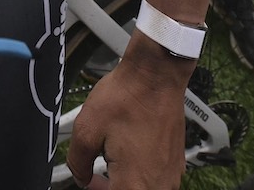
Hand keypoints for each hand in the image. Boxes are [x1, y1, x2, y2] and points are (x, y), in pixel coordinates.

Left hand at [66, 37, 191, 188]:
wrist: (155, 74)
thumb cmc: (127, 96)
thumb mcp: (86, 129)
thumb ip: (77, 163)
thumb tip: (80, 177)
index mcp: (135, 183)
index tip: (89, 183)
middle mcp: (159, 184)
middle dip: (109, 189)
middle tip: (94, 177)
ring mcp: (171, 175)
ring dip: (124, 184)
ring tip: (109, 164)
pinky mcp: (176, 163)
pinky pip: (155, 181)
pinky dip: (139, 176)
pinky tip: (127, 156)